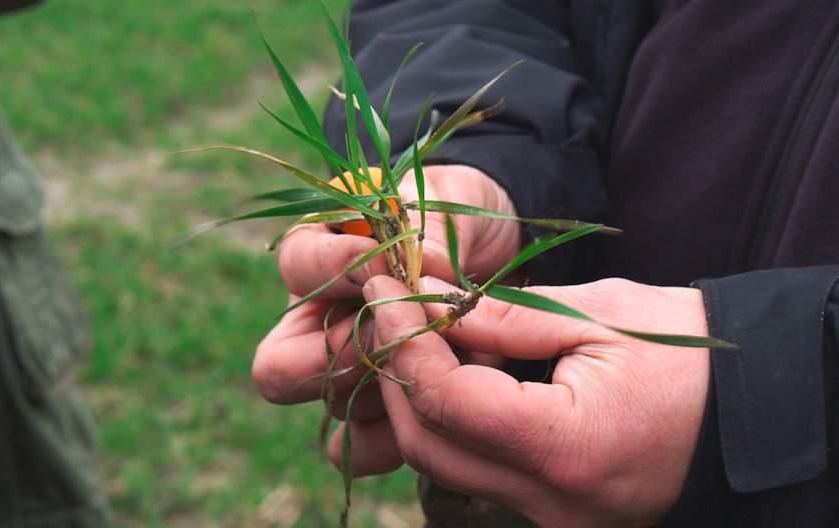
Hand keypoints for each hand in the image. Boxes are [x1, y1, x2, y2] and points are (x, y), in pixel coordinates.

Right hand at [253, 165, 519, 423]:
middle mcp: (316, 323)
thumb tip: (424, 260)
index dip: (340, 267)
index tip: (388, 265)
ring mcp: (344, 375)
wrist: (499, 261)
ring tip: (442, 362)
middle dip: (343, 354)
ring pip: (329, 407)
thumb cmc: (458, 223)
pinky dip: (398, 437)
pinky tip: (440, 410)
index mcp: (319, 257)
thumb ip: (433, 229)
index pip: (299, 265)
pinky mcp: (381, 415)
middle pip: (280, 367)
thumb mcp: (451, 206)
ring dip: (384, 390)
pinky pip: (361, 447)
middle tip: (397, 334)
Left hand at [342, 275, 709, 527]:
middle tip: (390, 307)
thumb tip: (428, 302)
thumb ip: (505, 316)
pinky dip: (457, 418)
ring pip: (447, 462)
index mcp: (566, 447)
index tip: (385, 288)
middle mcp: (552, 502)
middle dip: (397, 372)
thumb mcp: (599, 314)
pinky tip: (460, 367)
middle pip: (429, 444)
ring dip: (421, 395)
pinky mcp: (555, 512)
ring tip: (423, 330)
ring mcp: (553, 517)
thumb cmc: (690, 355)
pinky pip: (480, 468)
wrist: (753, 413)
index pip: (447, 401)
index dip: (404, 341)